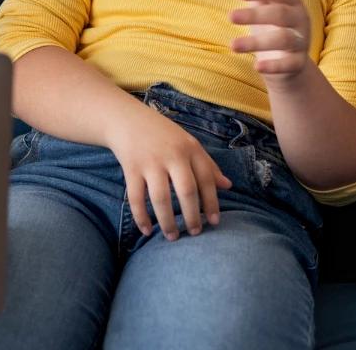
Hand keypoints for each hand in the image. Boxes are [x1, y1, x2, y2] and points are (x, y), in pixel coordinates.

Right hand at [107, 104, 232, 240]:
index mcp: (190, 148)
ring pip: (161, 198)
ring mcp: (150, 162)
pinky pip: (136, 198)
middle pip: (186, 191)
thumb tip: (228, 186)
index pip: (206, 178)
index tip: (214, 222)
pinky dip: (141, 217)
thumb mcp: (188, 144)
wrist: (127, 119)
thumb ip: (207, 164)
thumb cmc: (163, 134)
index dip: (212, 202)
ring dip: (167, 221)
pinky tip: (147, 231)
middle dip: (192, 216)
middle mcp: (172, 155)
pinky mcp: (131, 168)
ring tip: (172, 237)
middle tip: (195, 233)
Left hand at [231, 0, 312, 90]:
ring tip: (233, 45)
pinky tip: (256, 66)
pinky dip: (273, 66)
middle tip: (230, 17)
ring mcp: (302, 42)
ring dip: (256, 42)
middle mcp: (301, 20)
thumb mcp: (265, 9)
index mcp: (293, 2)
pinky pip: (288, 64)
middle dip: (255, 15)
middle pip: (280, 14)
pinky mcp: (299, 63)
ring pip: (283, 39)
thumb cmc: (273, 28)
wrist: (289, 63)